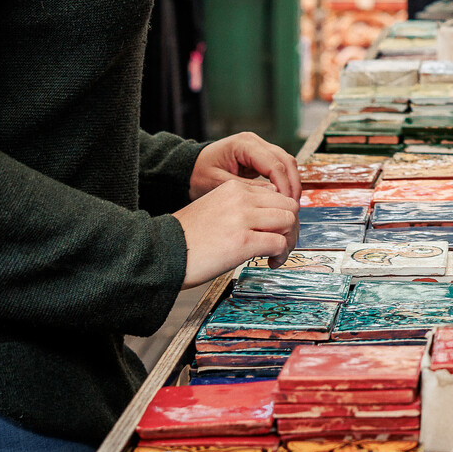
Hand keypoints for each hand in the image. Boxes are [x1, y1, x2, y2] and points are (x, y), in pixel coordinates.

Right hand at [173, 177, 299, 284]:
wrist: (162, 252)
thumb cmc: (186, 237)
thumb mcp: (214, 208)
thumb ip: (240, 207)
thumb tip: (266, 220)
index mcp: (233, 188)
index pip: (275, 195)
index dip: (280, 214)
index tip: (275, 230)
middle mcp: (241, 199)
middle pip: (288, 206)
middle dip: (290, 227)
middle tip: (281, 244)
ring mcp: (242, 219)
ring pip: (289, 221)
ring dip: (288, 241)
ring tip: (276, 255)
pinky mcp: (243, 242)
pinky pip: (279, 243)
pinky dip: (280, 255)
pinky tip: (269, 262)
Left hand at [190, 132, 300, 202]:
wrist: (188, 168)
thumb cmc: (198, 174)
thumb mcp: (218, 183)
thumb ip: (246, 188)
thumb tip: (274, 195)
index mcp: (244, 144)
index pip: (274, 163)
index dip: (284, 185)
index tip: (286, 205)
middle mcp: (254, 142)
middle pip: (286, 160)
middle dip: (293, 184)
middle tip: (293, 207)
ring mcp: (258, 148)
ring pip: (286, 162)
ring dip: (292, 182)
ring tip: (291, 205)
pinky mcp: (259, 157)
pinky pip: (278, 167)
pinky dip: (284, 181)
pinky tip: (284, 199)